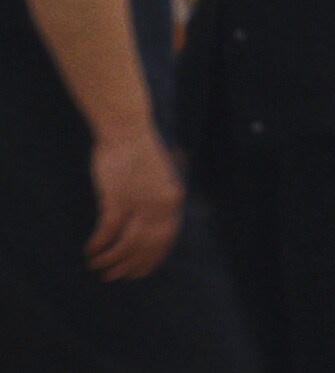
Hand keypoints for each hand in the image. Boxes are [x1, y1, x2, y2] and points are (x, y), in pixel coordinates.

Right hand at [86, 128, 183, 280]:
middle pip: (146, 247)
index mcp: (172, 199)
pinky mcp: (118, 197)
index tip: (136, 274)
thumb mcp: (157, 178)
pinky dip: (98, 244)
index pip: (166, 240)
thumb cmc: (139, 153)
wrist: (128, 129)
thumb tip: (147, 227)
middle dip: (129, 266)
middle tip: (112, 277)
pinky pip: (108, 231)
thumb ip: (156, 201)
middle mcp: (161, 204)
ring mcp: (140, 201)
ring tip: (97, 266)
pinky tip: (90, 250)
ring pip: (127, 244)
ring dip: (111, 260)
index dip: (150, 260)